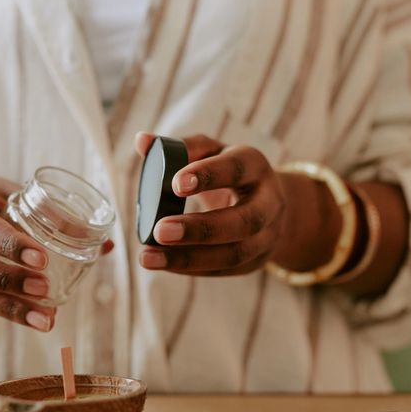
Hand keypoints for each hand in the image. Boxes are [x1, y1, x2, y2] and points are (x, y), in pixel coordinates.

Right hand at [0, 176, 56, 330]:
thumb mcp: (8, 192)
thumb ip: (50, 214)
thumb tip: (107, 246)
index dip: (8, 243)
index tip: (42, 260)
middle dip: (5, 279)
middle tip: (43, 288)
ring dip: (8, 308)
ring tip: (44, 319)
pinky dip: (6, 312)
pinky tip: (34, 319)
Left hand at [135, 133, 286, 275]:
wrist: (268, 204)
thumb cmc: (227, 171)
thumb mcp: (210, 152)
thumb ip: (178, 148)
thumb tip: (141, 141)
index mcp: (255, 166)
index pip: (236, 169)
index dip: (209, 175)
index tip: (175, 183)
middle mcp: (269, 202)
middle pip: (243, 221)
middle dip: (199, 229)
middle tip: (159, 231)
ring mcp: (266, 236)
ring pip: (234, 253)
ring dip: (189, 258)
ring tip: (148, 257)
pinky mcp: (255, 261)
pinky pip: (223, 270)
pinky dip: (190, 268)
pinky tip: (162, 263)